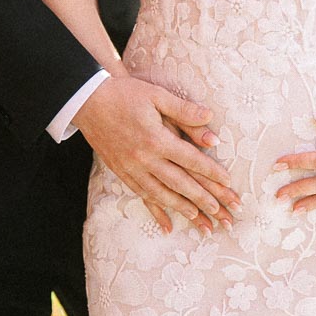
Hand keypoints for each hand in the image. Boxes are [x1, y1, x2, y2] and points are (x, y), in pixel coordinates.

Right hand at [74, 75, 239, 233]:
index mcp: (156, 139)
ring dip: (182, 208)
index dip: (211, 172)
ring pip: (161, 194)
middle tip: (221, 212)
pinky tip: (166, 221)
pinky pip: (141, 195)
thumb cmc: (124, 94)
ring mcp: (130, 168)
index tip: (228, 182)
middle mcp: (144, 158)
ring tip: (199, 218)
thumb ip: (183, 109)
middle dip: (202, 198)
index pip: (191, 159)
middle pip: (179, 183)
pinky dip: (156, 209)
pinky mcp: (120, 172)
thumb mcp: (156, 95)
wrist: (87, 100)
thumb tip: (210, 118)